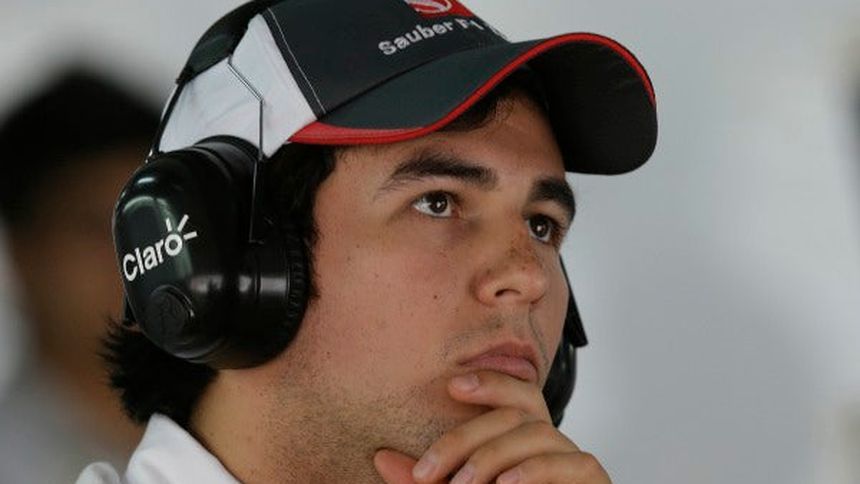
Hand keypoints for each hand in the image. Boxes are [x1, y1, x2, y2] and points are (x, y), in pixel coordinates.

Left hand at [374, 371, 610, 482]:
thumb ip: (426, 481)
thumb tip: (381, 458)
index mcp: (525, 439)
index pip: (517, 393)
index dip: (490, 381)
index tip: (451, 386)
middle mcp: (553, 443)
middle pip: (517, 412)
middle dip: (467, 437)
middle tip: (427, 471)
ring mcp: (575, 460)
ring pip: (538, 433)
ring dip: (493, 457)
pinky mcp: (594, 480)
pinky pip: (573, 462)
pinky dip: (535, 471)